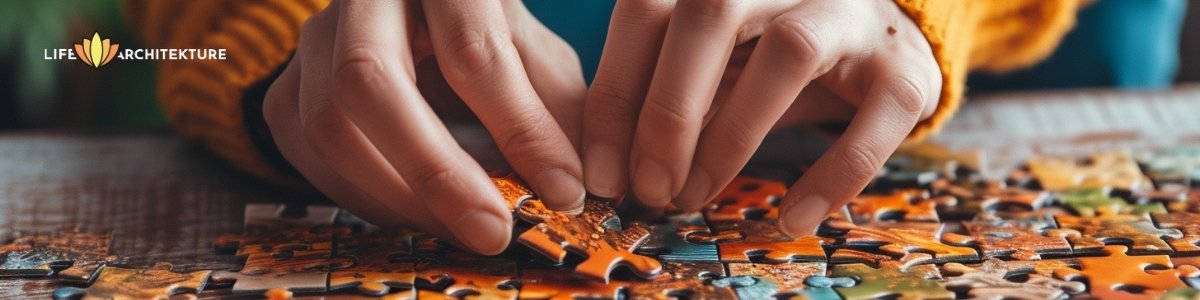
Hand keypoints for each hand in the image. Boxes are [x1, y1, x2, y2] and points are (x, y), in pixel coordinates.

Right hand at [263, 0, 586, 254]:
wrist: (410, 21)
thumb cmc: (484, 37)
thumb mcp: (534, 57)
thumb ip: (555, 111)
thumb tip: (577, 185)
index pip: (472, 50)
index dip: (519, 127)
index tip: (561, 190)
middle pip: (371, 81)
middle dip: (435, 171)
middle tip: (492, 230)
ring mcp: (314, 39)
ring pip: (329, 124)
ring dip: (398, 196)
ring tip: (461, 228)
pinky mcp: (286, 87)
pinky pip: (306, 154)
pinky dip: (361, 197)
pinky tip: (415, 213)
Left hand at [581, 0, 940, 234]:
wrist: (890, 34)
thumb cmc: (774, 51)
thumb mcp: (715, 60)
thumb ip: (669, 89)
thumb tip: (616, 161)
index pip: (649, 10)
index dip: (617, 92)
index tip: (602, 170)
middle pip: (712, 14)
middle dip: (667, 112)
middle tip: (648, 188)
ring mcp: (851, 12)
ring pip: (789, 52)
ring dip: (730, 138)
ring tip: (694, 198)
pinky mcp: (906, 66)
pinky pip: (876, 117)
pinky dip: (834, 173)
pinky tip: (794, 216)